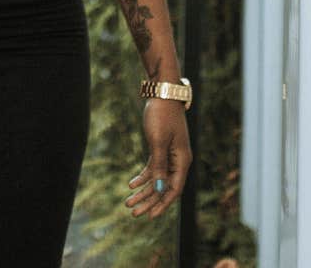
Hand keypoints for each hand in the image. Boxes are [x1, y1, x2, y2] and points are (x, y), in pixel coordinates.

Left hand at [125, 97, 191, 217]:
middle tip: (132, 212)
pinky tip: (131, 184)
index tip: (149, 216)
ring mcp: (170, 155)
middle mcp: (178, 161)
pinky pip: (153, 168)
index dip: (162, 204)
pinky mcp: (161, 148)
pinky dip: (143, 177)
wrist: (162, 93)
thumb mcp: (158, 141)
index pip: (173, 190)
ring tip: (128, 202)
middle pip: (164, 187)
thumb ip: (159, 165)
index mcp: (182, 161)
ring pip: (157, 179)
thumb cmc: (162, 115)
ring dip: (143, 191)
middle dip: (149, 201)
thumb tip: (160, 188)